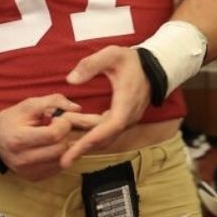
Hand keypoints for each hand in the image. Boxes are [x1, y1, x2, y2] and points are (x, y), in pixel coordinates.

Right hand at [0, 95, 98, 180]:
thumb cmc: (12, 120)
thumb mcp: (28, 105)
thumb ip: (53, 102)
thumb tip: (77, 108)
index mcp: (19, 139)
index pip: (53, 135)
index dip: (63, 124)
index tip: (60, 118)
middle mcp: (23, 159)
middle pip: (60, 149)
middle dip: (66, 136)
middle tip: (60, 128)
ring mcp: (29, 171)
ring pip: (62, 161)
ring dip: (66, 147)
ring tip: (57, 137)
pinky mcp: (33, 178)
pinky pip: (57, 169)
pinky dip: (60, 157)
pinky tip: (53, 147)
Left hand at [59, 46, 150, 166]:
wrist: (152, 67)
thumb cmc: (131, 61)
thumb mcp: (112, 55)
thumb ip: (91, 65)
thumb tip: (70, 80)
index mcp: (125, 104)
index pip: (109, 128)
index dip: (91, 139)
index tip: (74, 150)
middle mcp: (127, 118)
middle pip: (105, 139)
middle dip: (84, 150)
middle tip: (63, 161)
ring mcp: (126, 121)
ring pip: (105, 139)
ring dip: (87, 147)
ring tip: (66, 156)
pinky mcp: (122, 121)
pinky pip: (106, 134)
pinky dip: (91, 139)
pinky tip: (76, 142)